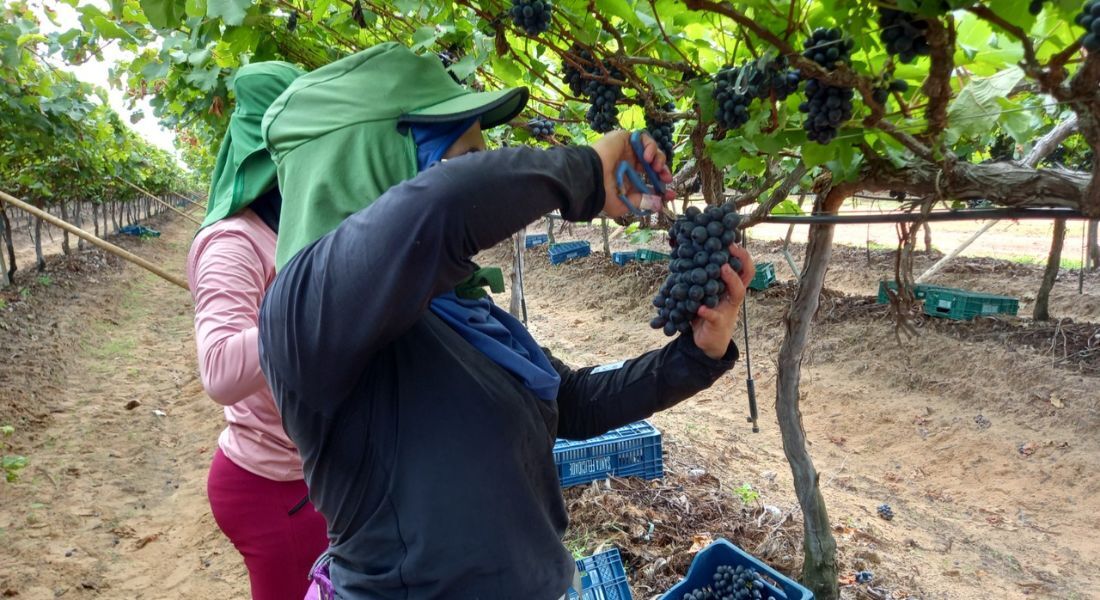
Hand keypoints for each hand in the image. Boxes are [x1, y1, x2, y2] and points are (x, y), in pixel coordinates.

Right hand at [590, 130, 675, 217]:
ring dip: (658, 159)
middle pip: (653, 164)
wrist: (591, 176)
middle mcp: (629, 164)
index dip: (662, 187)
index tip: (670, 194)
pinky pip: (644, 138)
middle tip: (667, 178)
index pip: (650, 181)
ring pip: (651, 150)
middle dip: (663, 171)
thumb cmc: (602, 192)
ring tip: (656, 167)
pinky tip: (647, 158)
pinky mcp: (625, 138)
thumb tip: (659, 205)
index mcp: (628, 179)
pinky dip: (651, 147)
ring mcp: (628, 150)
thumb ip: (642, 202)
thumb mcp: (624, 203)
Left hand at [691, 244, 754, 359]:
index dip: (741, 254)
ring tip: (722, 268)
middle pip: (746, 275)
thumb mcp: (705, 293)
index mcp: (730, 287)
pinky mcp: (718, 322)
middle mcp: (733, 295)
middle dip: (742, 260)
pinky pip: (715, 315)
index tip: (731, 241)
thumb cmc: (706, 312)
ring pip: (738, 292)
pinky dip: (708, 311)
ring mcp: (728, 309)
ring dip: (731, 279)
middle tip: (731, 248)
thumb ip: (702, 278)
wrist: (708, 342)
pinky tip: (700, 307)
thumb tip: (687, 253)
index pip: (743, 267)